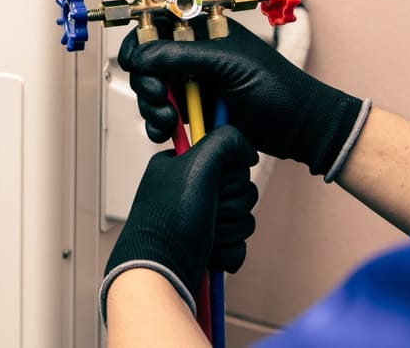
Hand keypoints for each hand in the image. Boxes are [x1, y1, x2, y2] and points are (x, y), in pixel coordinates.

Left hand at [101, 125, 258, 319]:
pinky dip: (229, 250)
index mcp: (182, 165)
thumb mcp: (197, 162)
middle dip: (231, 204)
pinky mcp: (208, 246)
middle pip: (240, 189)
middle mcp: (189, 190)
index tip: (217, 179)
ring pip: (242, 218)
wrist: (161, 269)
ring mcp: (199, 219)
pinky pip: (238, 243)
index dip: (230, 173)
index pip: (227, 158)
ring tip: (206, 234)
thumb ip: (226, 141)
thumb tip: (248, 152)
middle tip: (210, 209)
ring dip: (230, 228)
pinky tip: (211, 253)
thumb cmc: (170, 217)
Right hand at [117, 16, 367, 176]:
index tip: (136, 66)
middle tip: (159, 100)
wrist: (301, 128)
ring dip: (151, 109)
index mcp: (202, 32)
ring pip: (151, 92)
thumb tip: (142, 56)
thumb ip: (182, 56)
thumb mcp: (228, 65)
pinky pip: (163, 116)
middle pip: (147, 63)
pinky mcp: (194, 111)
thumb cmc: (277, 87)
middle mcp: (193, 55)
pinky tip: (168, 135)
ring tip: (168, 124)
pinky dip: (159, 126)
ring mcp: (193, 84)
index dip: (140, 45)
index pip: (156, 28)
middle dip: (146, 84)